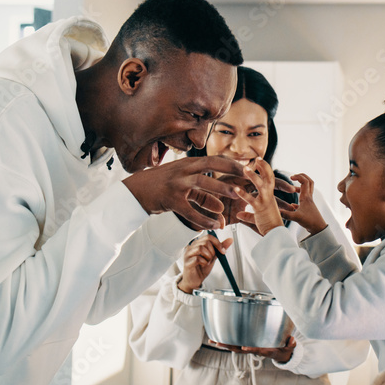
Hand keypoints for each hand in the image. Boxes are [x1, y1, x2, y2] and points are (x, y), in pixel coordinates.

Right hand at [122, 156, 246, 230]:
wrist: (135, 191)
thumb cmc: (161, 186)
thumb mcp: (182, 185)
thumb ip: (202, 195)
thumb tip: (220, 207)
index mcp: (188, 164)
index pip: (214, 159)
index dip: (232, 162)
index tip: (249, 165)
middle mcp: (183, 170)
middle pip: (211, 165)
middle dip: (231, 169)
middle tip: (249, 176)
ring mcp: (176, 184)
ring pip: (202, 183)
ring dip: (221, 188)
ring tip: (237, 194)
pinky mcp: (170, 200)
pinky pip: (190, 210)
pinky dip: (203, 218)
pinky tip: (215, 225)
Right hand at [178, 234, 232, 293]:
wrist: (195, 280)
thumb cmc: (202, 268)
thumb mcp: (213, 256)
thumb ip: (220, 248)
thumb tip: (230, 240)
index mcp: (197, 243)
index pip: (208, 237)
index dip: (217, 243)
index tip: (222, 251)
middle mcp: (191, 247)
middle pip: (205, 242)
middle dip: (213, 251)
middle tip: (212, 258)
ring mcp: (188, 254)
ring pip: (201, 248)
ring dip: (208, 256)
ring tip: (207, 262)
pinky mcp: (187, 262)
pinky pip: (197, 259)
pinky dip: (204, 262)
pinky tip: (203, 265)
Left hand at [207, 335, 296, 363]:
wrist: (280, 355)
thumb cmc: (284, 349)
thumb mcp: (290, 347)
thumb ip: (291, 344)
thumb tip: (292, 341)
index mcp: (265, 350)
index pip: (257, 349)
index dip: (251, 349)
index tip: (244, 347)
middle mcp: (254, 350)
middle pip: (240, 349)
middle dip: (229, 346)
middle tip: (217, 343)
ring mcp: (249, 348)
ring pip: (235, 347)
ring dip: (224, 344)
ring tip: (212, 341)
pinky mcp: (247, 345)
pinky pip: (236, 344)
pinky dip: (227, 341)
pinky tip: (218, 338)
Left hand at [233, 159, 284, 235]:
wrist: (276, 237)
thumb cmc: (268, 229)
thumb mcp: (255, 220)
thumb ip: (248, 216)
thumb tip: (240, 215)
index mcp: (269, 197)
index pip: (268, 180)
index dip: (264, 171)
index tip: (259, 163)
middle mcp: (269, 197)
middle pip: (268, 177)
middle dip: (264, 167)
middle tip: (258, 158)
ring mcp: (265, 202)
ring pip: (260, 185)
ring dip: (253, 176)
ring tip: (246, 168)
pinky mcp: (260, 209)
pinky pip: (251, 200)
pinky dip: (243, 194)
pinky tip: (236, 190)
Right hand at [280, 174, 327, 235]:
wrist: (319, 229)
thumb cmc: (310, 222)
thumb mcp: (296, 217)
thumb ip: (286, 214)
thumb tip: (275, 211)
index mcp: (306, 197)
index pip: (304, 181)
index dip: (298, 177)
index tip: (291, 177)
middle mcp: (309, 198)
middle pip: (309, 182)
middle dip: (302, 177)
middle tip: (294, 177)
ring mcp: (309, 203)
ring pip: (308, 190)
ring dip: (301, 186)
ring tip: (292, 189)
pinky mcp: (309, 208)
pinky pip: (305, 199)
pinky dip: (299, 197)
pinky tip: (293, 205)